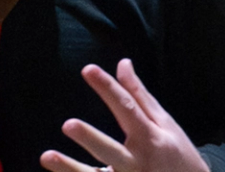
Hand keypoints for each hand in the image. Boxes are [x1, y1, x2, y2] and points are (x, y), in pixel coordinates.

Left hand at [43, 60, 208, 171]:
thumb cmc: (178, 154)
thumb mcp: (165, 123)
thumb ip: (139, 96)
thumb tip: (122, 63)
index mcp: (150, 138)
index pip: (126, 108)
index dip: (108, 89)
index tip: (88, 70)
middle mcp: (138, 162)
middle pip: (110, 150)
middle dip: (90, 139)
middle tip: (67, 124)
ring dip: (70, 169)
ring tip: (45, 157)